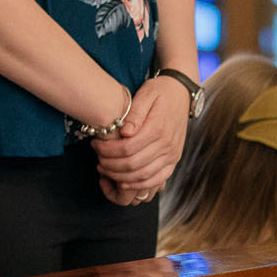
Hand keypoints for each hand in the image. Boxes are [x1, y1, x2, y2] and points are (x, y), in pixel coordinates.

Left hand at [92, 77, 190, 204]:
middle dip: (110, 165)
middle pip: (133, 164)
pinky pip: (157, 180)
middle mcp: (167, 145)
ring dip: (121, 177)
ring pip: (143, 175)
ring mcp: (172, 155)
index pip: (128, 148)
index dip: (108, 150)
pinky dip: (139, 185)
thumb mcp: (146, 94)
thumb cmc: (159, 91)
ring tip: (105, 169)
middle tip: (97, 159)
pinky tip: (123, 182)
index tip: (95, 145)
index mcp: (158, 128)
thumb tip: (125, 132)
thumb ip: (135, 113)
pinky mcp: (174, 161)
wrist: (181, 93)